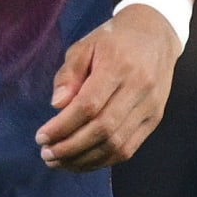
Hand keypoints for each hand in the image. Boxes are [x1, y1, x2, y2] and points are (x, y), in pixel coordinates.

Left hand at [35, 6, 181, 171]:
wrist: (155, 34)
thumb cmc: (113, 39)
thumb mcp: (85, 45)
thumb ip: (69, 74)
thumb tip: (56, 105)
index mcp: (118, 65)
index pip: (89, 105)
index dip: (63, 126)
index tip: (41, 137)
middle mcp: (138, 88)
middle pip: (103, 129)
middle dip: (71, 148)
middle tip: (46, 154)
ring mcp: (150, 106)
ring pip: (117, 144)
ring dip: (85, 160)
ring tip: (59, 162)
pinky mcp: (155, 119)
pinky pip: (129, 149)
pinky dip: (103, 160)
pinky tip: (82, 161)